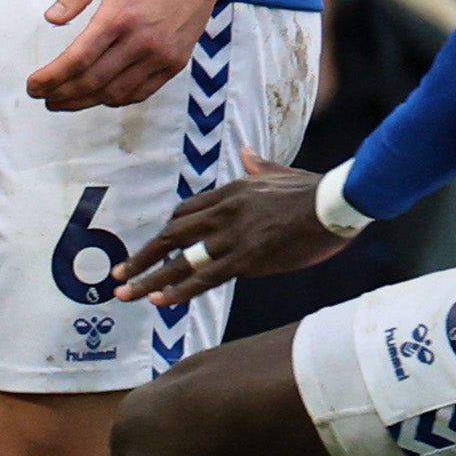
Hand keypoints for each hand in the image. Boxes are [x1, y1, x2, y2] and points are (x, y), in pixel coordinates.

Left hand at [28, 0, 242, 111]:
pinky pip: (140, 92)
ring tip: (63, 101)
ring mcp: (160, 55)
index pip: (77, 59)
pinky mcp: (175, 63)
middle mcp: (139, 41)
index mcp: (118, 16)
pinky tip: (99, 97)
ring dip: (85, 102)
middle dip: (61, 94)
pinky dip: (116, 99)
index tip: (33, 85)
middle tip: (43, 97)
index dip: (51, 78)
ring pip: (115, 93)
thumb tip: (50, 19)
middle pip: (92, 81)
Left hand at [116, 152, 343, 304]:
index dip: (168, 232)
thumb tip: (247, 154)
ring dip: (147, 278)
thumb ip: (259, 166)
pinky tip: (158, 302)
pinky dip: (177, 290)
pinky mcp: (245, 258)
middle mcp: (222, 212)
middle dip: (142, 256)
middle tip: (119, 274)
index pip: (186, 212)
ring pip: (179, 259)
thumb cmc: (316, 191)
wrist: (336, 203)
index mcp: (231, 191)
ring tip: (123, 295)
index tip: (156, 247)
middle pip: (171, 234)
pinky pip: (203, 277)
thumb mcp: (281, 173)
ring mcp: (231, 236)